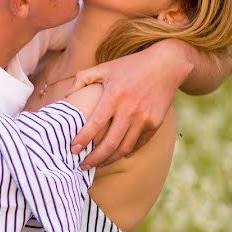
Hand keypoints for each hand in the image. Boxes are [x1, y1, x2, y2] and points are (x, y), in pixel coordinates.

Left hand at [68, 42, 192, 168]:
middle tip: (82, 166)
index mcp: (114, 96)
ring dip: (109, 160)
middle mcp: (130, 109)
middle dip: (94, 159)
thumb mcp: (104, 67)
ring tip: (97, 165)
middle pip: (110, 143)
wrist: (166, 65)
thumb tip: (65, 97)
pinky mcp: (155, 123)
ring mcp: (144, 118)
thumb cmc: (130, 66)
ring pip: (124, 148)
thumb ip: (82, 79)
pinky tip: (117, 155)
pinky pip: (138, 144)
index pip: (95, 124)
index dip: (82, 139)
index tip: (73, 150)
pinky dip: (127, 152)